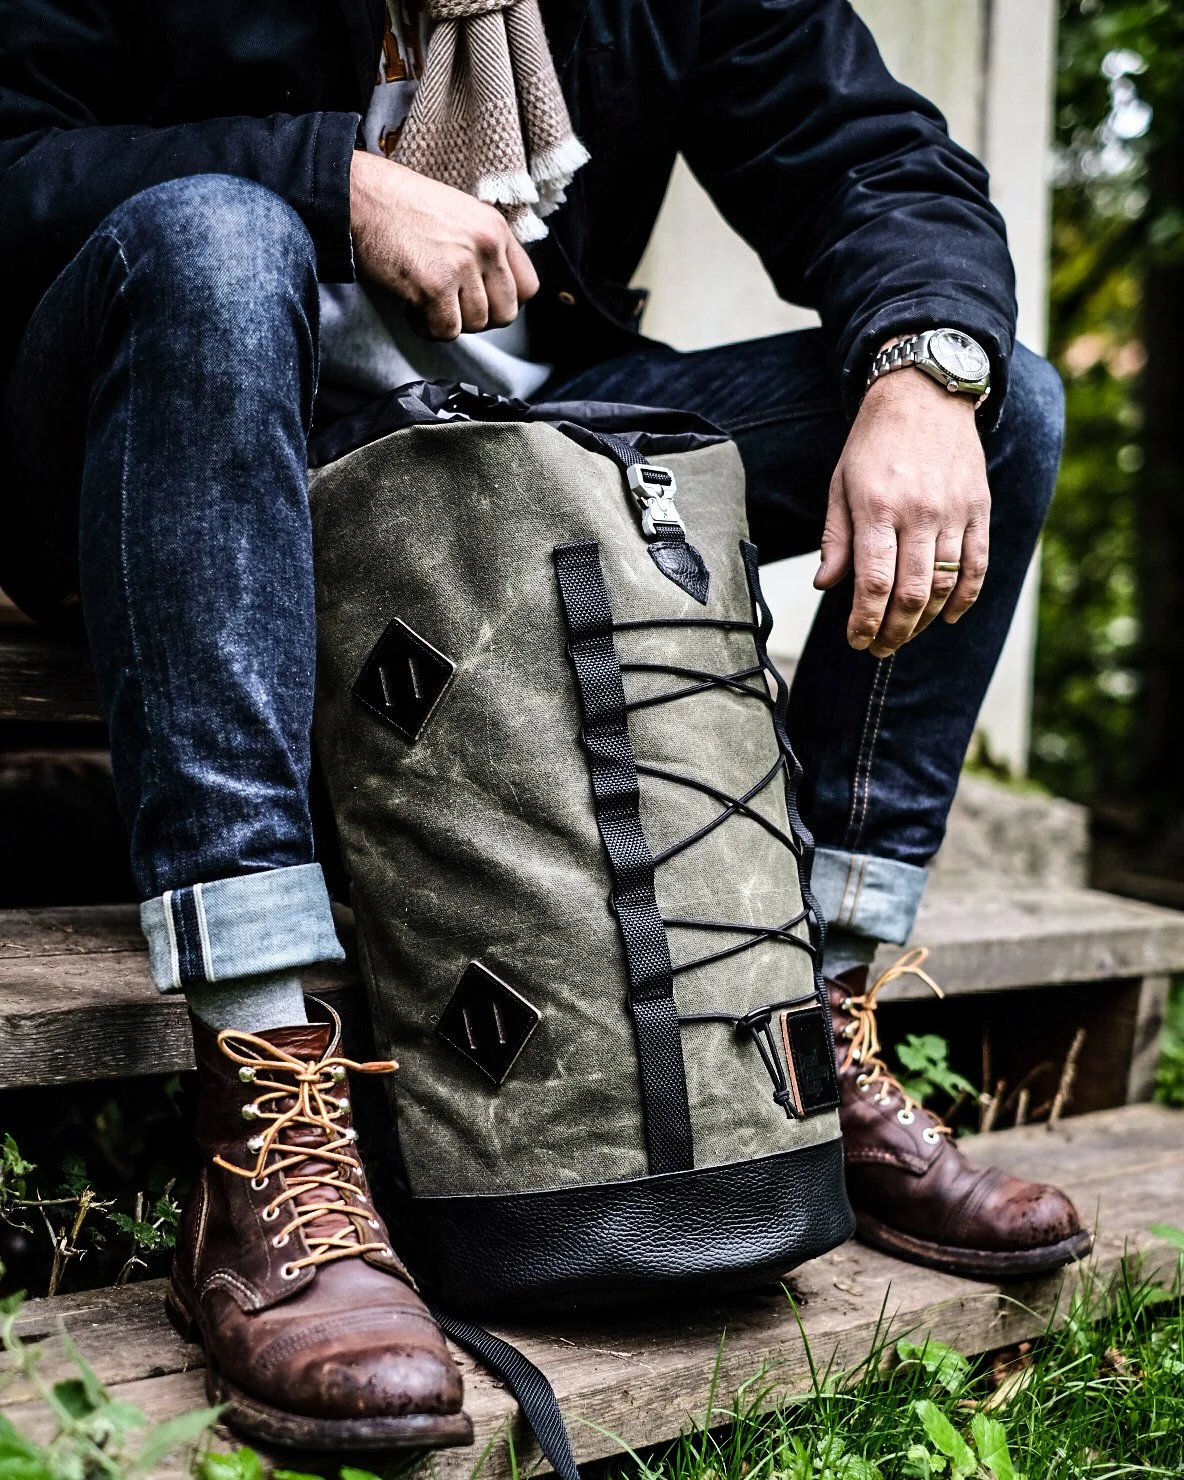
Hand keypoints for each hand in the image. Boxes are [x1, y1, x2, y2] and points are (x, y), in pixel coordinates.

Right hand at [349, 151, 539, 340]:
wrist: (359, 195)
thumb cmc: (400, 207)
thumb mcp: (458, 216)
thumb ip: (483, 249)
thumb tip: (493, 291)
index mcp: (496, 228)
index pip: (528, 287)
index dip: (503, 301)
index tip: (478, 298)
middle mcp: (486, 245)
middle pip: (505, 314)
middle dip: (476, 318)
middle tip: (448, 304)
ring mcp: (462, 265)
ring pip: (474, 325)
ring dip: (446, 320)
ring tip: (423, 298)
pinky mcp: (435, 285)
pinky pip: (445, 331)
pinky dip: (426, 327)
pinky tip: (411, 306)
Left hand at [814, 363, 989, 656]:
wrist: (924, 393)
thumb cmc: (874, 442)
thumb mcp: (841, 485)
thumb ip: (836, 538)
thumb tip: (825, 585)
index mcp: (878, 507)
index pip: (874, 582)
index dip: (865, 621)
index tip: (857, 641)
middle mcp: (919, 512)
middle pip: (912, 593)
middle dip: (894, 631)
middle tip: (879, 648)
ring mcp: (955, 511)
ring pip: (945, 585)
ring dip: (925, 621)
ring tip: (905, 635)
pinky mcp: (979, 509)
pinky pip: (977, 565)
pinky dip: (965, 598)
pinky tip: (949, 617)